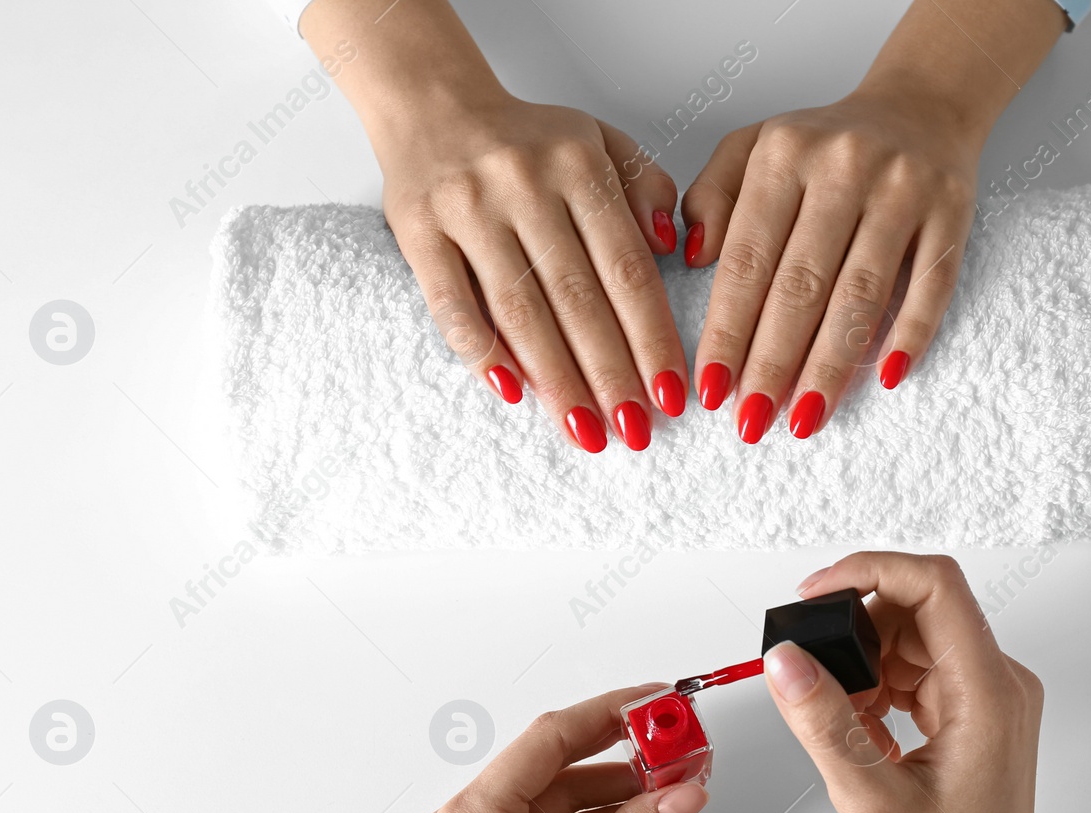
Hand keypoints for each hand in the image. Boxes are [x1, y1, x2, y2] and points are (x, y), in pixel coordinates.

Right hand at [303, 0, 686, 452]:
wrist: (430, 101)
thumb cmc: (528, 141)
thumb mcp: (600, 142)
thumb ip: (646, 188)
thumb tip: (672, 249)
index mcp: (578, 166)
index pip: (627, 267)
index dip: (651, 336)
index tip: (672, 393)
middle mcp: (524, 185)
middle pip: (578, 297)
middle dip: (611, 373)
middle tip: (635, 432)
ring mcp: (467, 209)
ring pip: (520, 309)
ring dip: (556, 379)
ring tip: (585, 431)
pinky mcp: (418, 231)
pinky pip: (451, 303)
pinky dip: (481, 351)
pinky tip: (512, 393)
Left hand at [681, 0, 1064, 440]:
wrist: (921, 105)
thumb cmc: (823, 145)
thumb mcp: (752, 149)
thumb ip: (712, 197)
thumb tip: (689, 258)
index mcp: (784, 154)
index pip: (748, 259)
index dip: (726, 330)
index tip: (710, 389)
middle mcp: (844, 168)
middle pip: (802, 285)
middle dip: (772, 362)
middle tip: (752, 422)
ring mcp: (903, 189)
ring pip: (862, 294)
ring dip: (831, 366)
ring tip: (806, 418)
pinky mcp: (952, 212)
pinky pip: (931, 285)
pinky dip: (909, 335)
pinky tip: (883, 379)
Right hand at [764, 552, 1090, 812]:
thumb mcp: (871, 801)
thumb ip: (824, 722)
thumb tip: (786, 661)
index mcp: (988, 693)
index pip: (934, 585)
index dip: (869, 571)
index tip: (816, 592)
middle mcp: (997, 686)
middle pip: (918, 608)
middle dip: (856, 629)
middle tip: (811, 670)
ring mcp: (986, 701)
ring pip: (912, 640)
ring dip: (863, 664)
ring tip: (839, 720)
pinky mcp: (970, 718)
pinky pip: (915, 674)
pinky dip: (876, 690)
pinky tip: (858, 732)